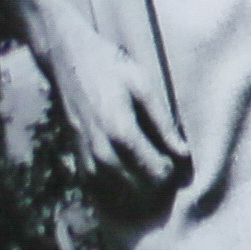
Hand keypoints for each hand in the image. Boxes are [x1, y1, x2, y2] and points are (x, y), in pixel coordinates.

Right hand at [9, 0, 184, 195]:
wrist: (67, 59)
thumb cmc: (109, 67)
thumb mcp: (143, 87)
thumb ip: (164, 123)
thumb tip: (183, 153)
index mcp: (121, 131)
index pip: (155, 171)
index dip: (172, 172)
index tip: (181, 164)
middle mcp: (100, 150)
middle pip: (136, 186)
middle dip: (157, 184)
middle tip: (170, 171)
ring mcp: (84, 154)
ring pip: (115, 190)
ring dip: (136, 189)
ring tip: (152, 176)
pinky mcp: (75, 154)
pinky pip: (97, 183)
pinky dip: (114, 185)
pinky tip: (127, 176)